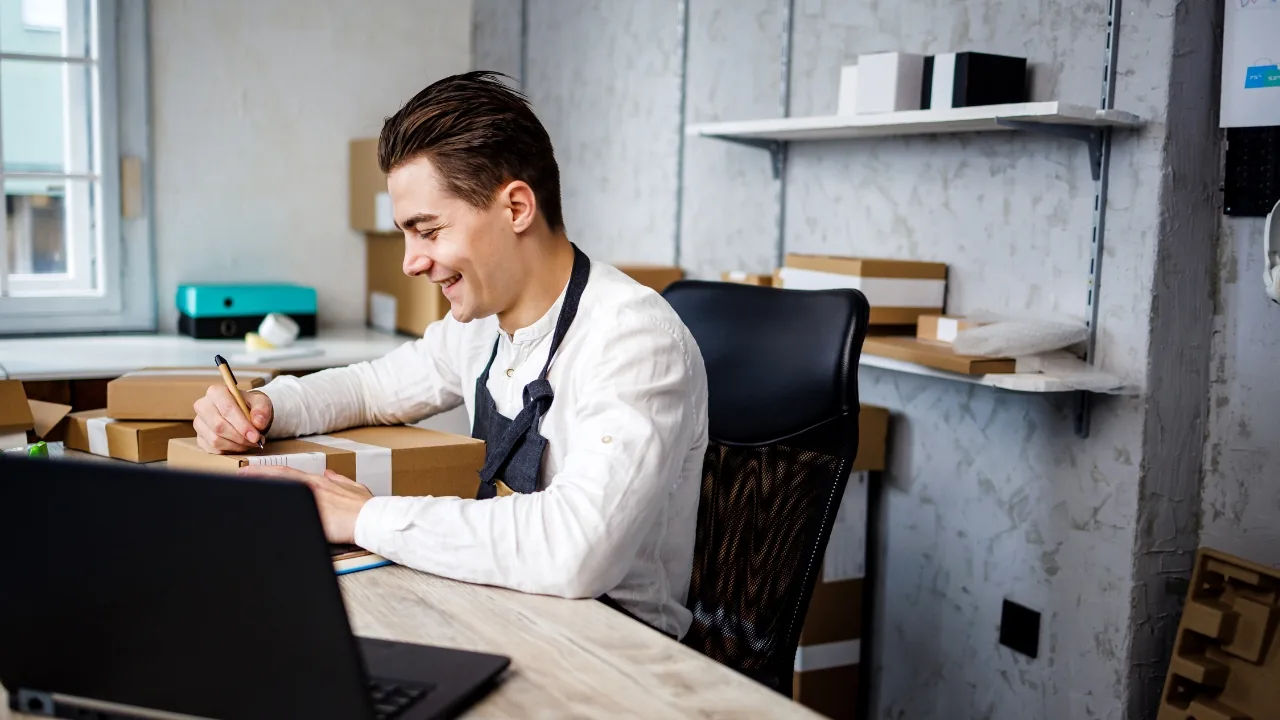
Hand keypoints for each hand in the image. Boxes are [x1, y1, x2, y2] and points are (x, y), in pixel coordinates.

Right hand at [193, 386, 273, 453]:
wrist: (243, 413)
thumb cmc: (249, 406)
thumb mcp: (261, 402)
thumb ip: (262, 410)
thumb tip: (258, 423)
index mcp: (216, 392)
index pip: (227, 409)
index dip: (242, 425)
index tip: (255, 436)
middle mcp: (202, 406)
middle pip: (219, 426)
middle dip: (240, 437)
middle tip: (255, 441)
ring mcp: (198, 423)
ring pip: (215, 439)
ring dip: (236, 445)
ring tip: (249, 442)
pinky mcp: (199, 438)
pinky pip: (213, 449)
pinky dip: (229, 450)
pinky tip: (239, 445)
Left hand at [237, 465, 372, 543]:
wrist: (373, 519)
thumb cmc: (366, 507)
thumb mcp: (355, 487)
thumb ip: (339, 479)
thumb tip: (329, 473)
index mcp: (319, 482)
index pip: (287, 472)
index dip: (267, 471)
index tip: (251, 471)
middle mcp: (311, 487)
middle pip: (278, 477)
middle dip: (257, 476)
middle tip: (239, 476)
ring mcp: (310, 501)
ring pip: (280, 492)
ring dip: (261, 490)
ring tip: (240, 491)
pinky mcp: (312, 517)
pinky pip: (287, 514)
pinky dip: (272, 511)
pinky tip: (258, 515)